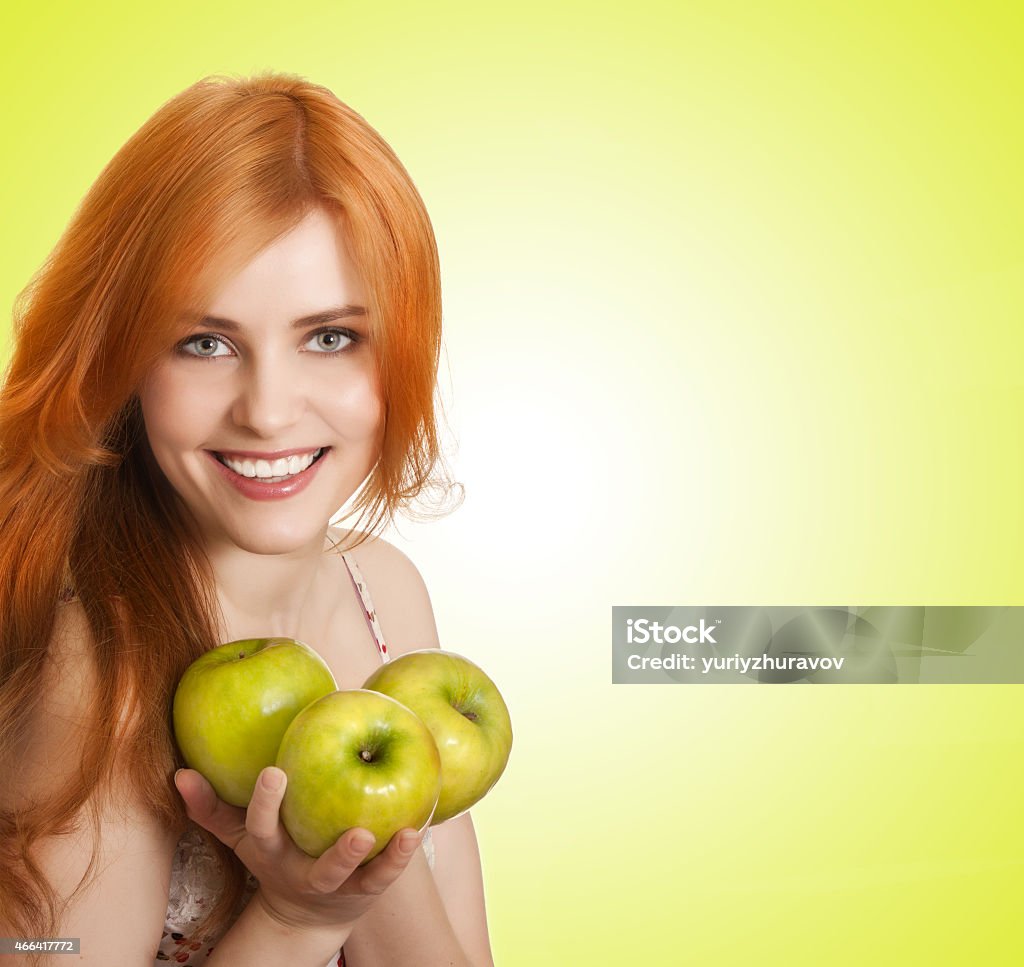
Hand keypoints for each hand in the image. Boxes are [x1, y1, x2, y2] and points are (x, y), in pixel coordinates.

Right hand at [174, 766, 421, 933]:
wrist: (307, 916)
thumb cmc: (276, 855)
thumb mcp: (243, 835)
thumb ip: (211, 805)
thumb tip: (179, 772)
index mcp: (271, 848)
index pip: (260, 825)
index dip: (265, 802)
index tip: (272, 771)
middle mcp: (299, 868)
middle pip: (294, 850)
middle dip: (307, 833)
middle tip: (305, 795)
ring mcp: (333, 883)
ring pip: (341, 874)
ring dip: (350, 854)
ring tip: (364, 833)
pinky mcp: (365, 892)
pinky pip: (383, 876)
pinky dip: (398, 856)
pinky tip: (414, 830)